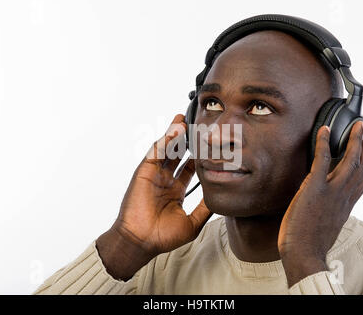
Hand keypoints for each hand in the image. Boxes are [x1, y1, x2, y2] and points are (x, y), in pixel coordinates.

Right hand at [97, 114, 211, 279]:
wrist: (142, 242)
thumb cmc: (163, 236)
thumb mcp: (192, 223)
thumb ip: (205, 209)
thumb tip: (220, 198)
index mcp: (175, 190)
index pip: (190, 167)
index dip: (200, 155)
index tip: (212, 145)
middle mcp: (165, 180)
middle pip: (178, 154)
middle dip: (188, 140)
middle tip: (200, 126)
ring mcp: (155, 174)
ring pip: (167, 149)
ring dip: (176, 134)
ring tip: (186, 120)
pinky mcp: (145, 171)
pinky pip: (156, 152)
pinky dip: (165, 140)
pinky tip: (176, 130)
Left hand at [278, 121, 362, 286]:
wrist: (303, 254)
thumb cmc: (308, 244)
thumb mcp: (324, 225)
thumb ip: (328, 211)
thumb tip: (323, 205)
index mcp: (345, 205)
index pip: (361, 181)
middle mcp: (343, 196)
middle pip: (361, 166)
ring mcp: (331, 191)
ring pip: (350, 160)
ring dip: (355, 140)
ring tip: (358, 125)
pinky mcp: (315, 187)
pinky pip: (322, 160)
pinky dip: (323, 143)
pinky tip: (324, 131)